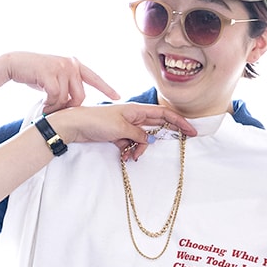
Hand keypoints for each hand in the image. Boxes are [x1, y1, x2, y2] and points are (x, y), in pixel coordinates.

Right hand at [0, 52, 119, 111]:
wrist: (16, 63)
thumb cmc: (36, 74)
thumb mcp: (56, 76)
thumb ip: (69, 84)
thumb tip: (77, 101)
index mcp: (75, 64)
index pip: (95, 78)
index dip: (106, 88)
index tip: (118, 97)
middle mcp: (71, 64)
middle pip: (80, 96)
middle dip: (70, 107)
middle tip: (56, 110)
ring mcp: (61, 67)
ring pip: (66, 98)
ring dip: (56, 107)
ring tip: (46, 106)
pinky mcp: (50, 72)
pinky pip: (55, 97)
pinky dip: (48, 104)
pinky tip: (42, 104)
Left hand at [46, 103, 194, 157]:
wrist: (75, 125)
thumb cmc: (97, 121)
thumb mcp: (122, 128)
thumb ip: (139, 134)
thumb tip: (150, 139)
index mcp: (136, 109)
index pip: (163, 113)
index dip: (179, 121)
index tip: (191, 131)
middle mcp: (133, 116)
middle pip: (154, 126)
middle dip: (159, 138)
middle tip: (172, 145)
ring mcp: (125, 126)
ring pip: (142, 138)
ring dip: (139, 148)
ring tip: (131, 156)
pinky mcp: (117, 135)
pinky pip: (130, 144)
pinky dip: (130, 150)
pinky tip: (124, 156)